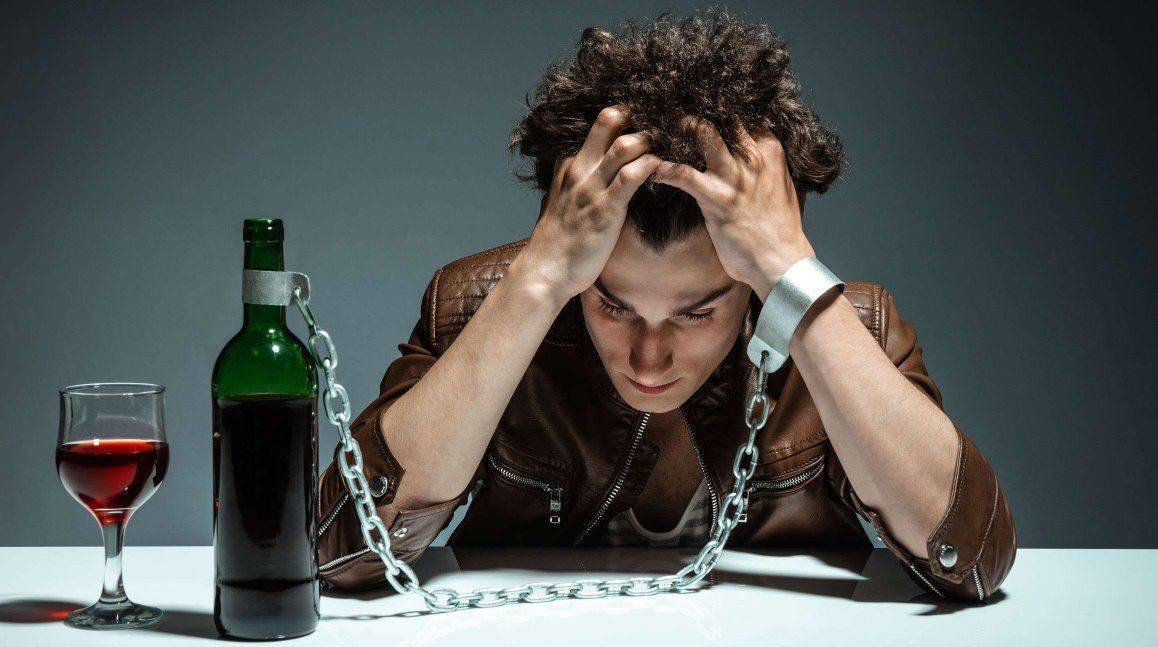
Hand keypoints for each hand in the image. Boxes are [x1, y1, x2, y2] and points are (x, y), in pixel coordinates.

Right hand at [514, 105, 663, 304]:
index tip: (645, 119)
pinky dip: (652, 167)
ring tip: (668, 146)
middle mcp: (579, 170)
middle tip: (661, 125)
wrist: (544, 271)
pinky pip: (631, 177)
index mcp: (569, 165)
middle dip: (638, 117)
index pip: (598, 126)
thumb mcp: (560, 200)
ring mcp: (591, 188)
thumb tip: (586, 177)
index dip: (624, 117)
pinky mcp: (604, 210)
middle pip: (608, 121)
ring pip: (623, 146)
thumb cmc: (557, 241)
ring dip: (649, 140)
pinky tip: (665, 168)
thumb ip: (574, 183)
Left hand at [653, 117, 815, 301]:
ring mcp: (736, 176)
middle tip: (667, 110)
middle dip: (693, 109)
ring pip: (702, 133)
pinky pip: (683, 173)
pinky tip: (650, 170)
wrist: (782, 262)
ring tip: (655, 132)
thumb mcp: (779, 183)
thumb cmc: (778, 226)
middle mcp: (754, 156)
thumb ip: (764, 162)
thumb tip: (746, 148)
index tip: (693, 102)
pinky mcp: (717, 198)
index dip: (716, 105)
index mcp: (770, 148)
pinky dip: (662, 169)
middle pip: (721, 114)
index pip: (740, 112)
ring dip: (675, 130)